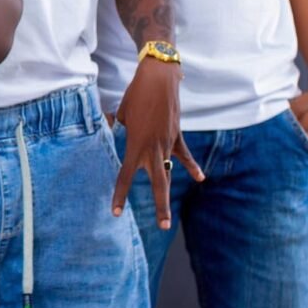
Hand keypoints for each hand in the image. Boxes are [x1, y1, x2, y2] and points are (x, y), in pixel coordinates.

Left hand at [112, 59, 202, 228]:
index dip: (120, 195)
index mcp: (136, 144)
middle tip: (162, 227)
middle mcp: (153, 148)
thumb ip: (115, 126)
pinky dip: (192, 166)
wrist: (159, 80)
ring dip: (169, 194)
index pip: (126, 176)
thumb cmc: (136, 95)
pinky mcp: (177, 136)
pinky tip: (200, 178)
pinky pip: (184, 155)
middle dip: (160, 206)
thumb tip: (107, 129)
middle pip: (157, 182)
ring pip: (170, 173)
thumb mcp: (121, 113)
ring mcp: (168, 143)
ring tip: (170, 216)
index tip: (116, 212)